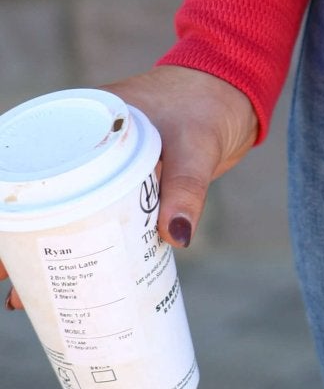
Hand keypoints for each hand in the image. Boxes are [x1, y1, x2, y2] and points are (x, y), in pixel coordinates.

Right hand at [1, 65, 259, 316]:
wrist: (236, 93)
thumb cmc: (209, 104)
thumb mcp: (196, 146)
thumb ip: (187, 188)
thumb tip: (178, 237)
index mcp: (87, 118)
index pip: (31, 161)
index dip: (10, 204)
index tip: (1, 241)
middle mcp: (87, 140)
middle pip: (42, 195)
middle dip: (23, 239)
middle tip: (12, 283)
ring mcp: (104, 163)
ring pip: (65, 210)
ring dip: (50, 250)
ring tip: (32, 295)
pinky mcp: (127, 183)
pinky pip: (95, 215)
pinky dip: (86, 244)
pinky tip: (82, 279)